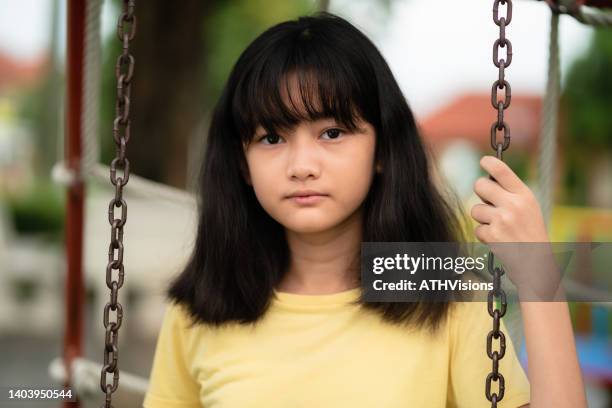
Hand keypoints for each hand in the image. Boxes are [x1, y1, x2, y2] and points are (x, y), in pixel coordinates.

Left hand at [470, 156, 559, 296]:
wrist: (536, 263)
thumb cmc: (530, 233)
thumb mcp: (529, 208)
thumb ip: (511, 194)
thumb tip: (486, 180)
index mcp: (525, 195)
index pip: (502, 171)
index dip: (489, 162)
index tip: (483, 161)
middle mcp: (513, 205)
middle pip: (480, 185)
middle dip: (480, 192)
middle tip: (487, 199)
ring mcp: (502, 219)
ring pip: (476, 209)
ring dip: (483, 218)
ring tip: (499, 226)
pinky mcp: (492, 234)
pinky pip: (477, 228)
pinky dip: (484, 235)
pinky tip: (498, 239)